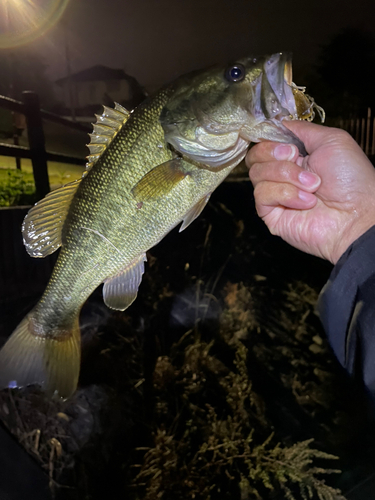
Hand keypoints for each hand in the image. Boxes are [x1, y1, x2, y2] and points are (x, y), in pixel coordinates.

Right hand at [246, 121, 374, 263]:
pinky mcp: (270, 213)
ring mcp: (276, 195)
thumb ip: (302, 129)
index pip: (265, 142)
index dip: (272, 140)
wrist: (356, 214)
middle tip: (298, 159)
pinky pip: (262, 194)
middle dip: (275, 154)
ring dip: (288, 176)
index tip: (291, 145)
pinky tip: (306, 202)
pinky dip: (286, 194)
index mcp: (296, 156)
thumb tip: (278, 123)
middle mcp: (283, 174)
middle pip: (255, 156)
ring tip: (312, 186)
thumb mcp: (332, 140)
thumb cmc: (352, 180)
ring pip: (257, 173)